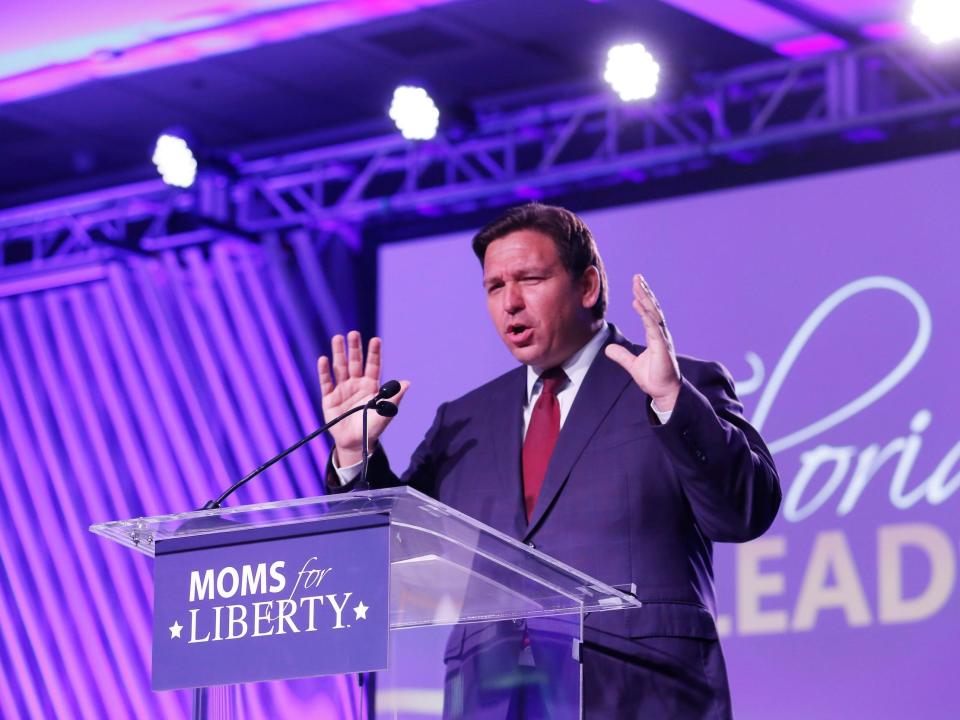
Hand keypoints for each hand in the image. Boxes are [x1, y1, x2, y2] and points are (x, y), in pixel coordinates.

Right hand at [317, 331, 408, 466]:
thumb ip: (394, 398)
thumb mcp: (386, 413)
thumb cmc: (373, 427)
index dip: (374, 353)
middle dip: (355, 348)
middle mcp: (356, 383)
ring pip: (340, 367)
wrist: (356, 443)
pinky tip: (324, 359)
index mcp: (371, 386)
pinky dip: (324, 371)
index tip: (376, 340)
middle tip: (354, 333)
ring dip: (339, 353)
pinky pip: (326, 382)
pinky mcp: (329, 398)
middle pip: (355, 362)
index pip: (373, 365)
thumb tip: (407, 383)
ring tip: (338, 338)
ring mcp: (342, 389)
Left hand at [604, 274, 681, 409]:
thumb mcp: (632, 365)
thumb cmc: (653, 378)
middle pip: (652, 308)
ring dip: (646, 299)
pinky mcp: (662, 347)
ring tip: (638, 286)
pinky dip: (648, 316)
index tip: (635, 285)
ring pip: (653, 314)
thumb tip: (608, 349)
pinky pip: (654, 329)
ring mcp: (662, 339)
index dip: (642, 298)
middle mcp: (660, 334)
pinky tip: (641, 306)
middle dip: (645, 292)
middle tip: (637, 277)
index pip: (648, 312)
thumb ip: (621, 355)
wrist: (664, 392)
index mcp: (654, 335)